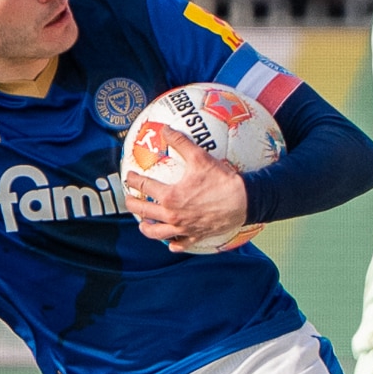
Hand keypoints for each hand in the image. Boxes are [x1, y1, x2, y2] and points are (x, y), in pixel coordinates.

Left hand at [122, 135, 249, 252]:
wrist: (244, 201)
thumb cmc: (221, 180)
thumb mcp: (200, 157)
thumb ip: (181, 142)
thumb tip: (166, 129)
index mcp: (170, 196)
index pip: (144, 186)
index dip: (133, 180)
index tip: (129, 176)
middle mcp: (173, 215)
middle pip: (144, 211)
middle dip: (132, 204)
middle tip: (128, 199)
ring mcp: (183, 228)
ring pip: (157, 233)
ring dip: (147, 228)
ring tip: (143, 224)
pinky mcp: (196, 236)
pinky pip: (181, 244)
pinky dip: (174, 244)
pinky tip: (172, 243)